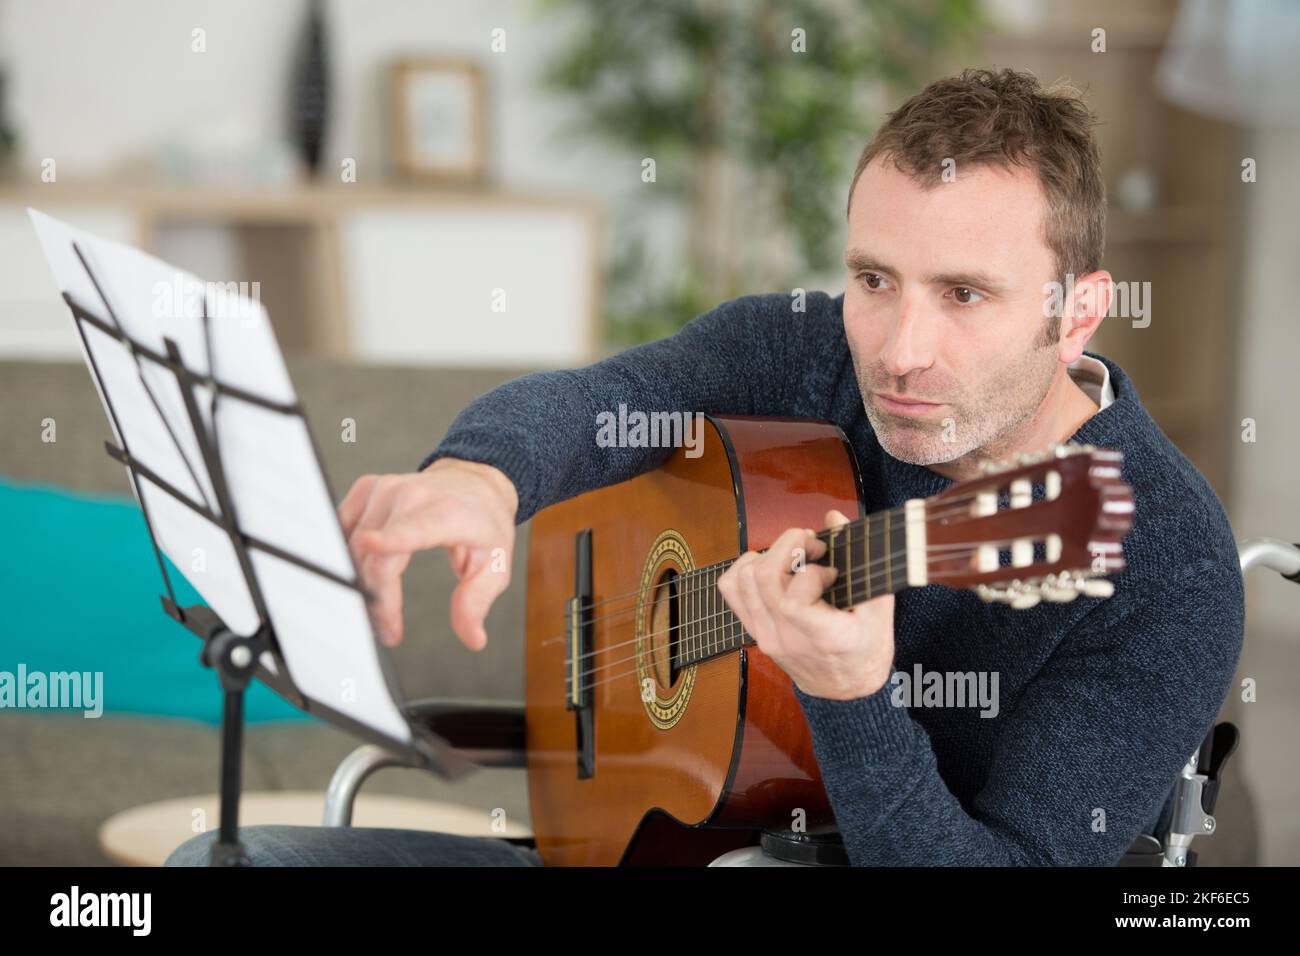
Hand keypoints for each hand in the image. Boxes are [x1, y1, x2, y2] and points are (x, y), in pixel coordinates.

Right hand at [338, 458, 518, 649]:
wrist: (472, 484)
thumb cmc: (483, 523)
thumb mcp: (495, 564)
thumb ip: (477, 601)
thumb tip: (472, 638)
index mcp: (447, 512)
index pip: (415, 527)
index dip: (392, 538)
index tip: (371, 545)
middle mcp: (412, 495)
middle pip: (376, 554)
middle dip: (376, 599)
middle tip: (387, 631)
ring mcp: (385, 489)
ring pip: (353, 546)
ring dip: (359, 583)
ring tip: (379, 611)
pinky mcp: (366, 489)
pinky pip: (342, 530)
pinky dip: (347, 557)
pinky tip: (362, 577)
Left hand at [715, 509, 894, 699]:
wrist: (844, 693)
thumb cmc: (865, 650)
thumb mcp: (879, 610)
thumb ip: (862, 562)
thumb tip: (834, 517)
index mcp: (822, 637)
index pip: (796, 595)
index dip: (814, 570)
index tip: (832, 572)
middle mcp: (785, 637)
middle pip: (763, 577)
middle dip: (786, 545)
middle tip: (810, 545)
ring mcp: (765, 636)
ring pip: (742, 580)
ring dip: (766, 555)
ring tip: (791, 555)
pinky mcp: (754, 631)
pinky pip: (731, 592)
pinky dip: (743, 570)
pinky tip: (769, 566)